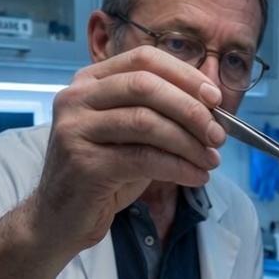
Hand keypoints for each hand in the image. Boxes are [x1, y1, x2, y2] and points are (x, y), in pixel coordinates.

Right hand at [27, 46, 228, 259]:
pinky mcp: (83, 163)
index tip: (215, 98)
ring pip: (146, 121)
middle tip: (218, 135)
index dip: (185, 75)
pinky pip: (143, 158)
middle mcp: (76, 98)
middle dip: (191, 109)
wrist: (59, 218)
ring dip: (189, 142)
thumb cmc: (101, 173)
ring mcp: (75, 129)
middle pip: (146, 86)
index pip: (144, 60)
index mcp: (89, 81)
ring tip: (211, 160)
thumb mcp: (130, 135)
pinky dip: (178, 167)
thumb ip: (159, 115)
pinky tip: (196, 176)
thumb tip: (211, 111)